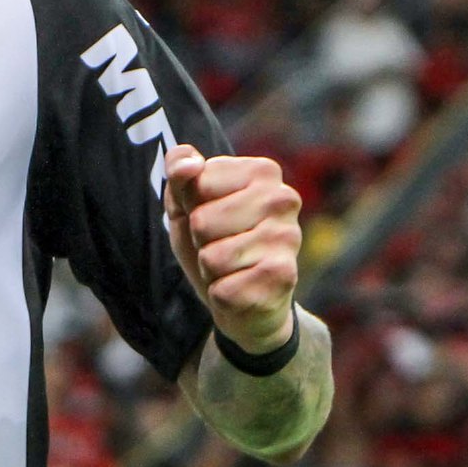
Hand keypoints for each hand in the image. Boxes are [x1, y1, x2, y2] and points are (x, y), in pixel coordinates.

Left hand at [163, 144, 301, 352]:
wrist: (248, 302)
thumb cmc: (216, 241)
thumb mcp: (187, 203)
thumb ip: (179, 172)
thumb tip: (187, 164)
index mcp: (263, 172)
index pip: (197, 183)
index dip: (192, 207)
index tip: (212, 215)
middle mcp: (284, 199)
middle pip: (202, 221)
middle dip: (201, 240)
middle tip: (222, 245)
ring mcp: (288, 239)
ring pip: (211, 256)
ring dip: (211, 268)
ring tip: (232, 267)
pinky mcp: (284, 277)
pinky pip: (223, 288)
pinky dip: (221, 294)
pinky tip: (242, 288)